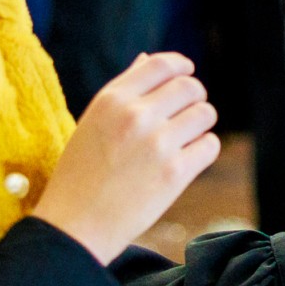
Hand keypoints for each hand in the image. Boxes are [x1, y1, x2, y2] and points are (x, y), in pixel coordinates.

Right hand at [32, 52, 221, 263]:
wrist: (74, 226)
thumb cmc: (80, 175)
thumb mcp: (92, 122)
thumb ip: (124, 91)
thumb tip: (149, 59)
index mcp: (112, 99)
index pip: (162, 64)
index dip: (182, 67)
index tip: (187, 74)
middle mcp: (136, 115)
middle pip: (190, 87)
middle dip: (194, 98)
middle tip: (186, 115)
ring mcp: (157, 143)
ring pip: (205, 114)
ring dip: (201, 124)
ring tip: (184, 140)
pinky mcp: (175, 173)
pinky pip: (210, 145)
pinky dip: (203, 151)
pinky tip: (186, 161)